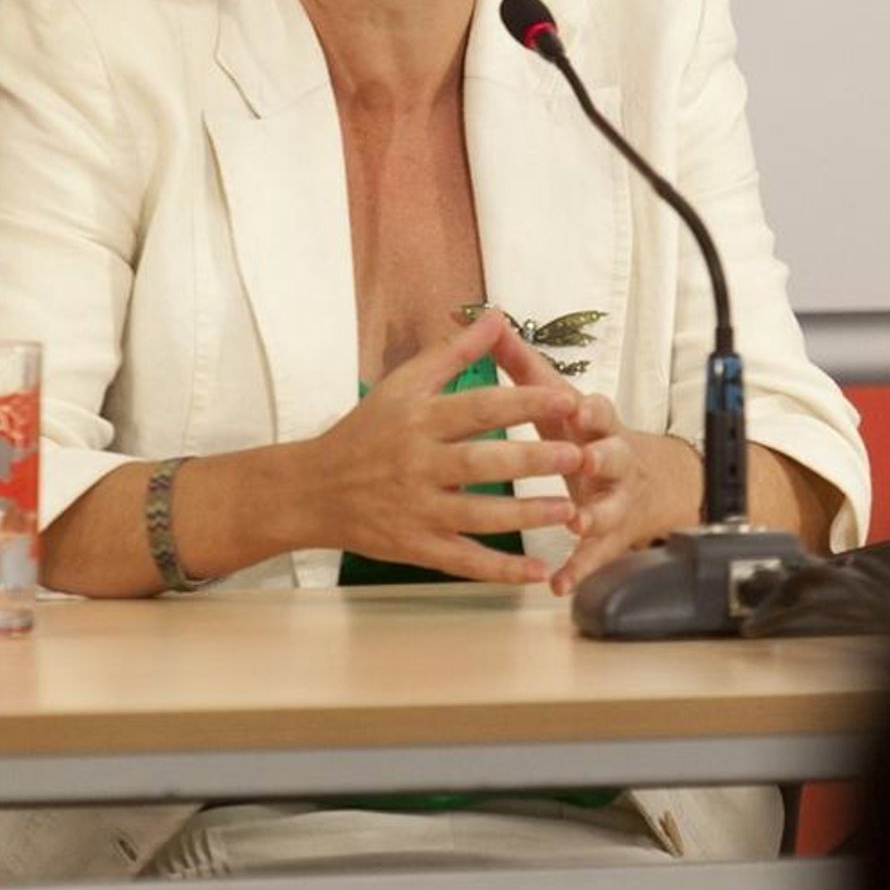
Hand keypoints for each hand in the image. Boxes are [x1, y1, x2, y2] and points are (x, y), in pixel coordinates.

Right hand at [302, 312, 585, 583]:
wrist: (311, 490)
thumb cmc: (365, 431)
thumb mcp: (402, 384)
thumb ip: (453, 352)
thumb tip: (496, 316)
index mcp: (419, 419)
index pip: (479, 408)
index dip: (524, 404)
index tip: (566, 400)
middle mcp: (418, 464)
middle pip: (482, 462)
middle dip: (532, 460)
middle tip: (578, 456)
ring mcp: (417, 509)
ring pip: (478, 515)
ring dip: (526, 516)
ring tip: (569, 511)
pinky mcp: (416, 547)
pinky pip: (464, 561)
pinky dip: (500, 571)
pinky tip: (538, 573)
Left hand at [491, 328, 699, 595]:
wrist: (650, 483)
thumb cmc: (586, 435)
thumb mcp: (560, 400)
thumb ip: (525, 366)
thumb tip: (490, 319)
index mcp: (596, 426)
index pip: (597, 411)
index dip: (588, 410)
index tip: (573, 405)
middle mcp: (611, 461)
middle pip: (614, 456)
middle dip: (602, 457)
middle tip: (585, 460)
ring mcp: (613, 501)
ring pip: (609, 508)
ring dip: (594, 514)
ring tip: (576, 521)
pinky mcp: (609, 537)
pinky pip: (594, 556)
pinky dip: (578, 569)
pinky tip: (558, 584)